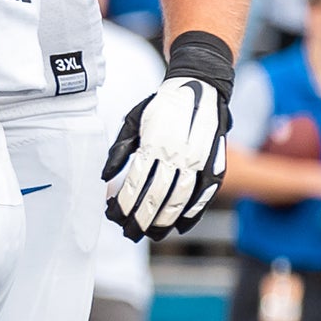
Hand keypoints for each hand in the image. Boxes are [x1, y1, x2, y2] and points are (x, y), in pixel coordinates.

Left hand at [104, 74, 231, 238]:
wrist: (199, 86)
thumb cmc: (161, 106)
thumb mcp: (134, 121)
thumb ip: (119, 150)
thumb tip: (105, 177)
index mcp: (154, 144)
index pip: (136, 184)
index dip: (123, 204)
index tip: (112, 215)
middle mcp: (178, 155)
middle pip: (157, 197)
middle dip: (141, 220)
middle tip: (129, 233)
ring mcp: (199, 161)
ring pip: (181, 200)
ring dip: (164, 222)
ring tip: (152, 234)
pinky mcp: (215, 164)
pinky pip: (204, 195)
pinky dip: (193, 213)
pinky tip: (180, 225)